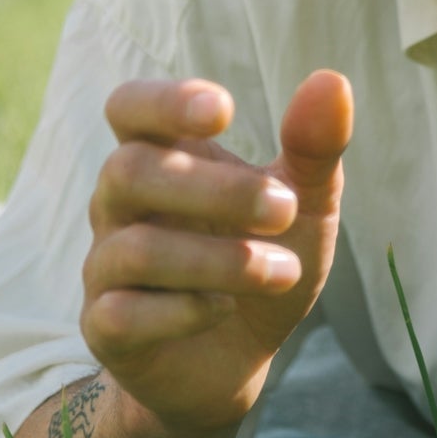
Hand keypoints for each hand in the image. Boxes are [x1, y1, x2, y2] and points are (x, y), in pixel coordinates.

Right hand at [82, 70, 352, 437]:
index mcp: (163, 154)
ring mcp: (105, 266)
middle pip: (129, 170)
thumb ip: (315, 146)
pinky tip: (224, 309)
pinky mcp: (104, 329)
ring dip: (218, 260)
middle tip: (284, 211)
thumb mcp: (305, 203)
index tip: (225, 112)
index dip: (164, 101)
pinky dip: (181, 311)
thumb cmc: (266, 255)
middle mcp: (120, 203)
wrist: (240, 357)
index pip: (129, 106)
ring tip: (285, 270)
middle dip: (213, 189)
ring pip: (135, 248)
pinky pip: (122, 314)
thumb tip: (332, 80)